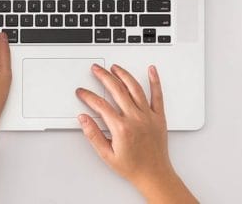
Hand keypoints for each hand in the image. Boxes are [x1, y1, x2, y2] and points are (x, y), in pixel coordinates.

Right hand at [76, 64, 197, 202]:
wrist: (154, 175)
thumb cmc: (132, 167)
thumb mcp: (107, 155)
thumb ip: (93, 135)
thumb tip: (83, 119)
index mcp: (121, 128)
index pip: (100, 105)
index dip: (88, 96)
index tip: (82, 92)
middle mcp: (135, 118)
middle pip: (117, 90)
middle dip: (104, 76)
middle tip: (96, 69)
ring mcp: (148, 116)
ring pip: (135, 88)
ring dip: (124, 75)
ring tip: (115, 67)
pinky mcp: (159, 117)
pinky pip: (157, 95)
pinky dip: (155, 81)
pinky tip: (151, 70)